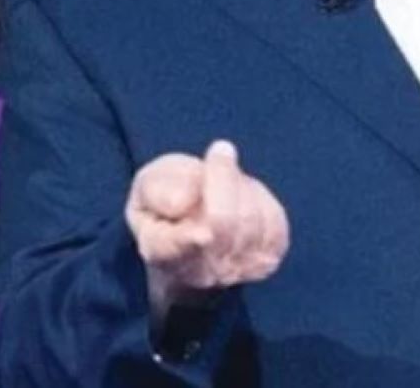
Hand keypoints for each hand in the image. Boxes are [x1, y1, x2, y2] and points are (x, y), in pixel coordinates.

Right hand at [125, 140, 288, 317]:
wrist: (192, 232)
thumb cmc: (165, 204)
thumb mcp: (147, 186)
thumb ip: (156, 190)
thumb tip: (183, 201)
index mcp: (159, 251)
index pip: (171, 251)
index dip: (187, 244)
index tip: (202, 234)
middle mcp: (199, 271)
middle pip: (220, 226)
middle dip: (223, 180)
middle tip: (221, 148)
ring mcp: (236, 270)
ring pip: (249, 220)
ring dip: (239, 185)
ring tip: (223, 179)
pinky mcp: (267, 261)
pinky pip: (273, 220)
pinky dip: (260, 197)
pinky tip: (243, 193)